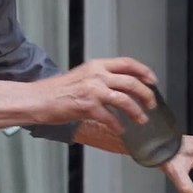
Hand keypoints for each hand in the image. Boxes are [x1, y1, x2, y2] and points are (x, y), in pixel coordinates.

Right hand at [32, 57, 156, 133]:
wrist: (39, 99)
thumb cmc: (58, 90)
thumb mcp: (82, 76)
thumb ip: (101, 77)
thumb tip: (120, 86)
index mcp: (97, 65)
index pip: (128, 63)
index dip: (144, 71)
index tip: (153, 81)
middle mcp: (97, 75)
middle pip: (131, 82)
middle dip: (146, 94)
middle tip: (151, 104)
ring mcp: (93, 90)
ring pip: (125, 100)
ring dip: (137, 111)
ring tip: (142, 119)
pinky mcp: (88, 106)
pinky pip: (110, 117)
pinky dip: (118, 125)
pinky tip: (120, 129)